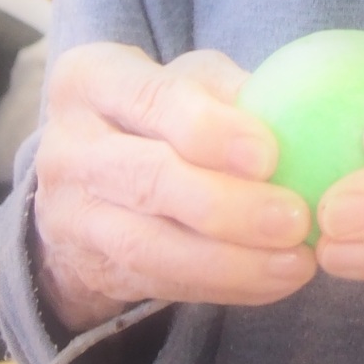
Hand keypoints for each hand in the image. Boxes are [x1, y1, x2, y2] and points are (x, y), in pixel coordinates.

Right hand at [32, 44, 316, 330]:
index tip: (269, 155)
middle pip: (148, 179)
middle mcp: (68, 146)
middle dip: (227, 205)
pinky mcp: (87, 267)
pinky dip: (223, 285)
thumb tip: (291, 110)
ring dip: (230, 261)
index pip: (153, 99)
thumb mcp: (186, 78)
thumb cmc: (158, 108)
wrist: (88, 172)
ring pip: (149, 246)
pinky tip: (272, 280)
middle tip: (295, 218)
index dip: (211, 130)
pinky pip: (159, 283)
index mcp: (90, 77)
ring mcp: (68, 214)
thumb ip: (229, 89)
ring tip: (295, 262)